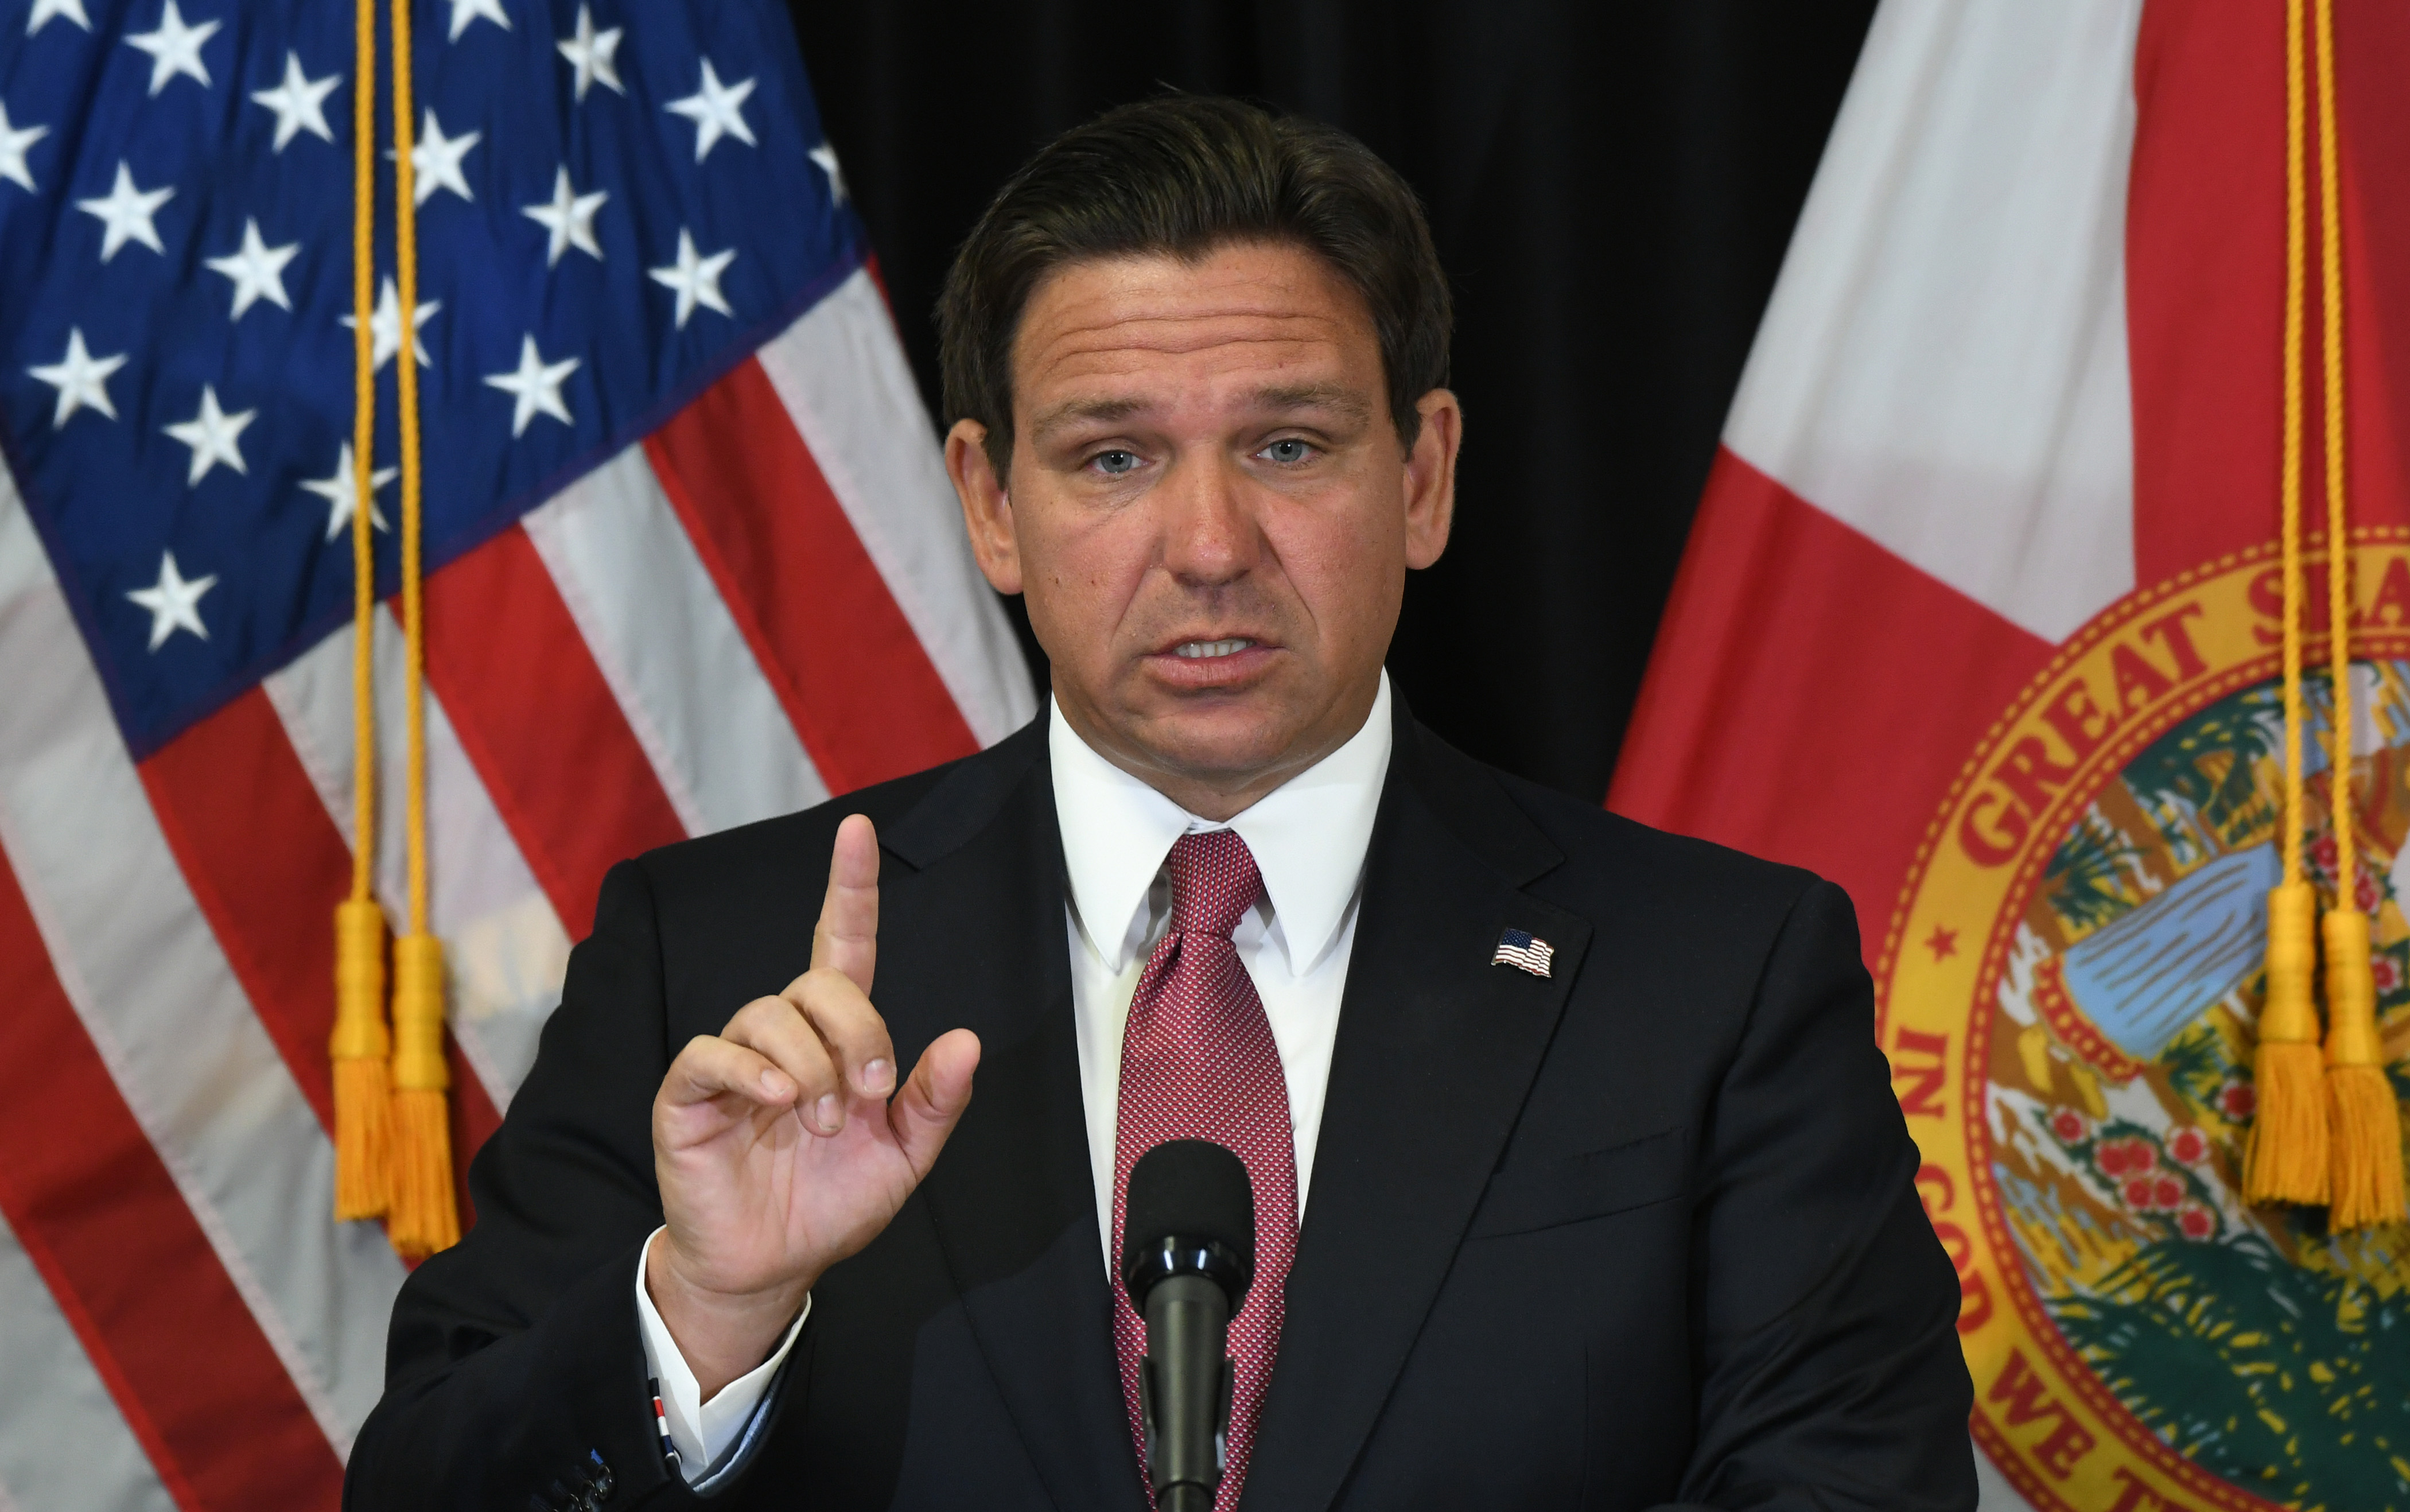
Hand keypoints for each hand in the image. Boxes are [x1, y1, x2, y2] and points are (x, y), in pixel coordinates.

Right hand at [648, 814, 979, 1396]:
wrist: (771, 1267)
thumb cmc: (833, 1203)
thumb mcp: (903, 1156)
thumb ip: (935, 1100)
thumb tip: (967, 1041)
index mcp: (836, 1039)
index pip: (842, 944)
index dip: (850, 888)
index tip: (859, 829)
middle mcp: (784, 1036)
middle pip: (818, 982)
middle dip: (858, 1029)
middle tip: (871, 1092)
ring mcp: (733, 1061)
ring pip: (769, 1013)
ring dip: (810, 1065)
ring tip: (821, 1123)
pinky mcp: (687, 1094)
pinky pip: (711, 1053)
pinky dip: (752, 1069)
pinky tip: (778, 1099)